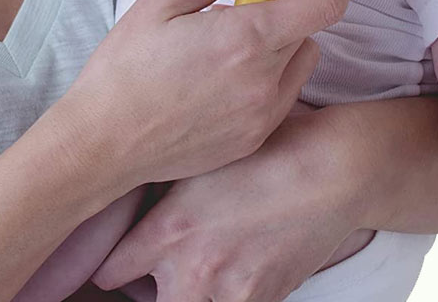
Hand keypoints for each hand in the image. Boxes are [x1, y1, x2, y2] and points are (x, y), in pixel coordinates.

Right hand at [62, 0, 359, 193]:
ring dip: (282, 40)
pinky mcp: (253, 140)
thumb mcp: (165, 1)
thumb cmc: (124, 67)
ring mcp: (262, 117)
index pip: (326, 2)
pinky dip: (268, 74)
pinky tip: (220, 72)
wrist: (102, 144)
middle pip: (309, 28)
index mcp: (246, 40)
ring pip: (299, 63)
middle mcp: (266, 83)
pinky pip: (282, 95)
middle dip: (289, 1)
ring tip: (226, 37)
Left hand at [92, 110, 360, 301]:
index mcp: (170, 231)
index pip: (110, 271)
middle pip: (143, 301)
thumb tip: (131, 185)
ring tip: (188, 271)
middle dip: (140, 289)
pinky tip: (228, 269)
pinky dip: (222, 295)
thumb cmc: (266, 150)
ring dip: (181, 294)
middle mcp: (193, 271)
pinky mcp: (264, 301)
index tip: (105, 261)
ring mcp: (230, 294)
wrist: (332, 171)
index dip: (105, 264)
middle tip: (144, 272)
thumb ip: (162, 189)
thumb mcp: (202, 159)